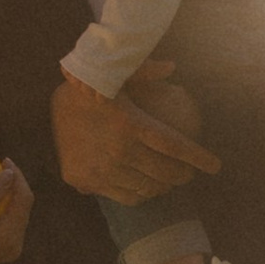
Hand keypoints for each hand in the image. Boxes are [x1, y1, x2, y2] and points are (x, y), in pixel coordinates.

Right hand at [0, 164, 32, 263]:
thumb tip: (9, 173)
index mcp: (10, 236)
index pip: (23, 199)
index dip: (17, 177)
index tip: (5, 160)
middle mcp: (14, 243)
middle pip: (21, 205)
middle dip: (8, 186)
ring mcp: (8, 246)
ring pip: (12, 211)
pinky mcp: (0, 246)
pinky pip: (4, 220)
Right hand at [50, 69, 218, 201]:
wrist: (49, 108)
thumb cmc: (91, 89)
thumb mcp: (117, 75)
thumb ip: (145, 71)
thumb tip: (173, 67)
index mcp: (131, 124)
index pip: (174, 146)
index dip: (197, 157)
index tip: (215, 166)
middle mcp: (119, 151)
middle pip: (164, 172)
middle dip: (183, 175)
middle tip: (188, 172)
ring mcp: (102, 170)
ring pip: (146, 188)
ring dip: (163, 186)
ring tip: (168, 180)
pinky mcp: (87, 182)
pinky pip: (124, 196)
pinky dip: (141, 194)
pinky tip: (147, 187)